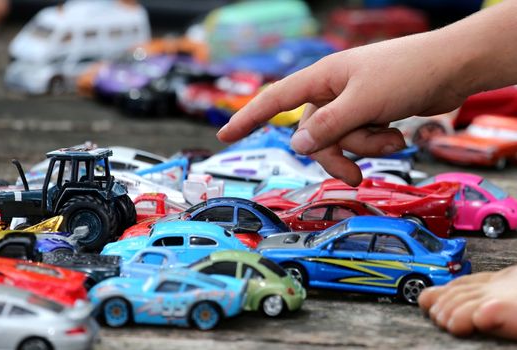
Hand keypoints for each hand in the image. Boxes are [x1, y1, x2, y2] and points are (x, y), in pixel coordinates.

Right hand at [217, 29, 488, 184]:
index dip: (247, 119)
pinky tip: (397, 133)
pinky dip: (377, 145)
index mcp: (322, 79)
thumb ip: (328, 127)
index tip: (223, 137)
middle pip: (313, 135)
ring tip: (391, 138)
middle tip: (355, 174)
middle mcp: (332, 91)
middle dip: (336, 154)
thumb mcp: (363, 102)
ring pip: (340, 140)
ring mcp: (352, 104)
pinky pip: (360, 140)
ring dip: (364, 148)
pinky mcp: (370, 114)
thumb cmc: (406, 73)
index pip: (274, 99)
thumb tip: (297, 147)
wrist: (451, 69)